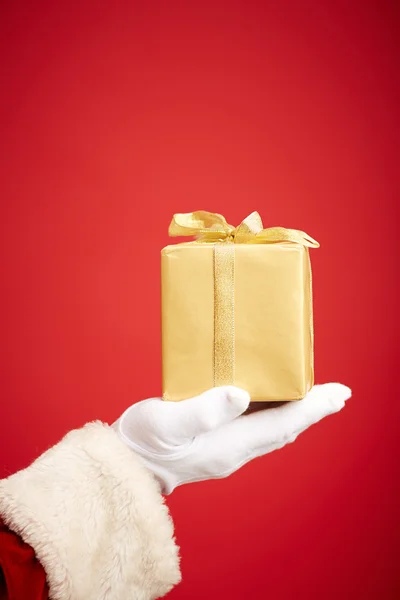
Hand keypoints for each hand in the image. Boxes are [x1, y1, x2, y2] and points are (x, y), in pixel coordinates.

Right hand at [113, 384, 350, 493]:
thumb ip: (202, 411)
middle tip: (337, 393)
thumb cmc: (140, 442)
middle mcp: (235, 451)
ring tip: (315, 396)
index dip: (313, 408)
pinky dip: (274, 414)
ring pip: (273, 430)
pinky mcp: (217, 446)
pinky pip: (257, 429)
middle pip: (285, 429)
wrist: (125, 467)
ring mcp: (227, 451)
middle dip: (312, 410)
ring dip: (297, 413)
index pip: (283, 424)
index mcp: (228, 444)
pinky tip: (273, 402)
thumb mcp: (166, 421)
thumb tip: (240, 396)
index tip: (339, 394)